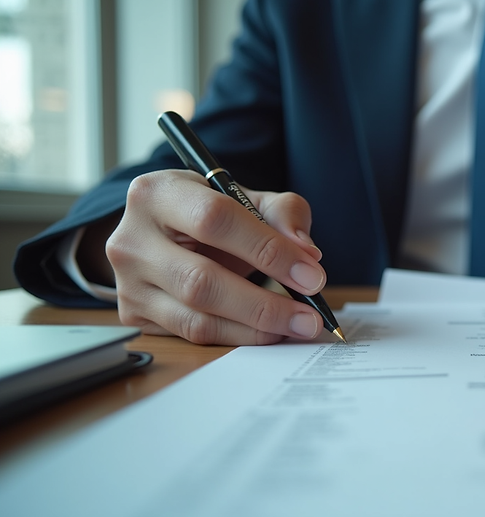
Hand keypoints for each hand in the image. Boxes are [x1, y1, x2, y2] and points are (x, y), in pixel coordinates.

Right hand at [102, 170, 326, 344]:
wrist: (167, 231)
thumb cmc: (212, 211)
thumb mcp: (248, 197)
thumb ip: (284, 213)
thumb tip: (307, 253)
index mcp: (156, 193)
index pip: (214, 220)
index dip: (267, 249)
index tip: (311, 274)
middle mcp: (131, 239)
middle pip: (200, 280)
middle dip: (264, 303)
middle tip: (309, 315)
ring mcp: (127, 282)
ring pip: (196, 317)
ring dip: (255, 328)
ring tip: (298, 326)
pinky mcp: (133, 314)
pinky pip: (192, 334)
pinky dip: (238, 337)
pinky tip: (269, 332)